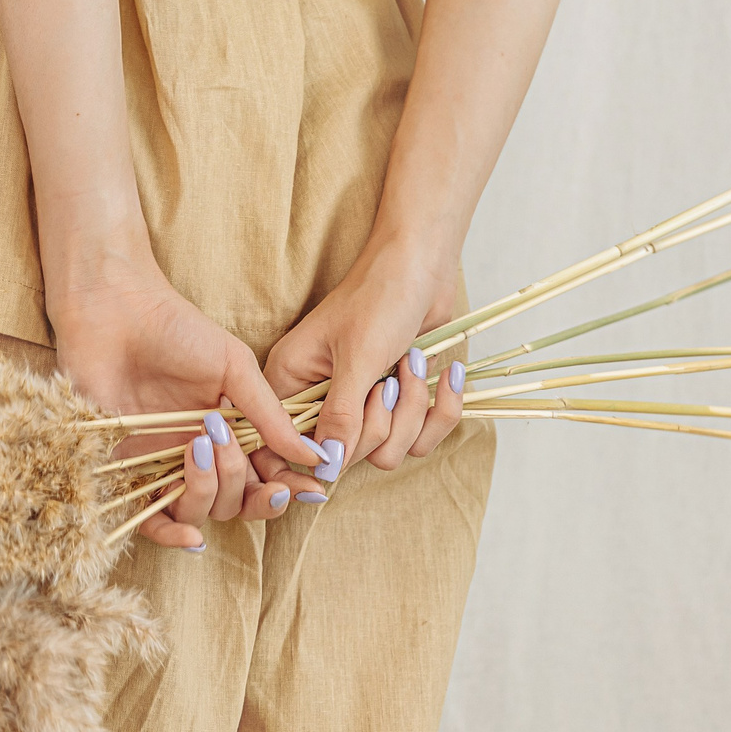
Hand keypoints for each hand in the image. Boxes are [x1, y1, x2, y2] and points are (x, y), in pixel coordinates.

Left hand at [49, 258, 321, 550]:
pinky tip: (193, 537)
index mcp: (230, 430)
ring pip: (199, 511)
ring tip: (200, 445)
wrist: (115, 311)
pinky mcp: (124, 471)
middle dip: (247, 486)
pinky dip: (171, 535)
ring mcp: (161, 465)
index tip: (309, 489)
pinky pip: (150, 521)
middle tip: (236, 449)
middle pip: (235, 501)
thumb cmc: (177, 329)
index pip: (264, 475)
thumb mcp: (235, 368)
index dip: (286, 488)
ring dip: (210, 489)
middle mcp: (198, 454)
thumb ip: (270, 416)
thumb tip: (315, 456)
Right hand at [256, 237, 469, 495]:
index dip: (311, 462)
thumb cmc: (380, 295)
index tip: (338, 458)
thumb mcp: (358, 357)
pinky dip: (440, 409)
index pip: (286, 448)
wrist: (423, 263)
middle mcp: (321, 400)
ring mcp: (362, 404)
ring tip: (412, 363)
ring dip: (413, 410)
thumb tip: (326, 468)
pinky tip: (444, 374)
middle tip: (389, 378)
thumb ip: (341, 417)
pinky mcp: (398, 403)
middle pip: (348, 457)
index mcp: (290, 383)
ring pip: (388, 451)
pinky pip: (420, 437)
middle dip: (381, 421)